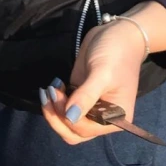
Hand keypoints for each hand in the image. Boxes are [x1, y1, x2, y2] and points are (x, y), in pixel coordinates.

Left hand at [40, 19, 146, 143]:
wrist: (117, 33)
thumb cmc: (116, 54)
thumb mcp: (102, 74)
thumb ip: (86, 97)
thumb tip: (70, 118)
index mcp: (115, 119)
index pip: (84, 130)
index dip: (67, 117)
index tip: (57, 93)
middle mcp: (102, 119)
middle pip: (73, 132)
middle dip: (57, 117)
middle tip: (48, 92)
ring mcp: (90, 107)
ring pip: (66, 122)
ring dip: (53, 109)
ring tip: (48, 88)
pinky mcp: (80, 95)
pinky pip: (64, 108)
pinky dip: (56, 101)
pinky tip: (55, 84)